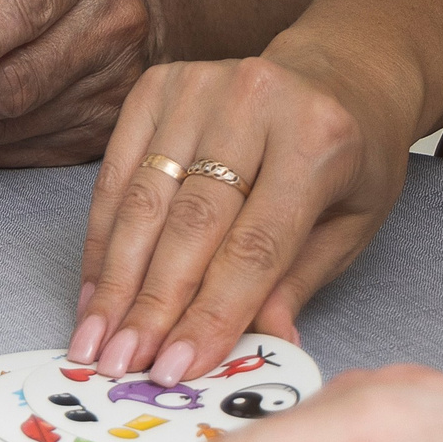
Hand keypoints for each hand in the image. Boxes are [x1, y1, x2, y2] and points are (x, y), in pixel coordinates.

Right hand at [67, 50, 409, 385]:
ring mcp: (196, 86)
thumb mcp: (351, 225)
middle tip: (120, 362)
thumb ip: (297, 281)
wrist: (335, 74)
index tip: (176, 367)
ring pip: (142, 198)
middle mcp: (252, 103)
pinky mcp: (154, 84)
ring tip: (94, 335)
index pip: (254, 246)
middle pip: (189, 222)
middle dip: (150, 302)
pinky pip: (115, 170)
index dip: (211, 311)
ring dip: (112, 276)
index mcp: (317, 141)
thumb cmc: (350, 160)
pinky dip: (100, 233)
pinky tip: (91, 283)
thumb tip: (260, 344)